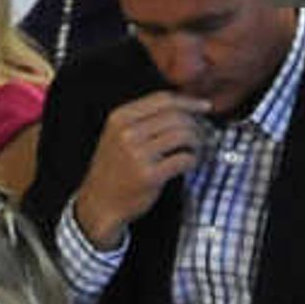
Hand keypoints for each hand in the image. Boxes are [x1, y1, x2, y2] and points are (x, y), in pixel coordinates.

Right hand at [71, 90, 209, 245]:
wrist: (99, 203)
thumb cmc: (115, 169)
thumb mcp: (117, 135)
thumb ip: (143, 119)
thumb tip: (184, 106)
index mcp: (120, 118)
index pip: (163, 99)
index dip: (188, 101)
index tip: (204, 106)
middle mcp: (127, 133)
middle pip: (176, 116)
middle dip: (196, 124)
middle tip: (203, 134)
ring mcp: (137, 155)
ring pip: (183, 135)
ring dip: (197, 141)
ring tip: (197, 149)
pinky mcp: (149, 176)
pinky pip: (184, 158)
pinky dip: (194, 159)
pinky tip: (191, 163)